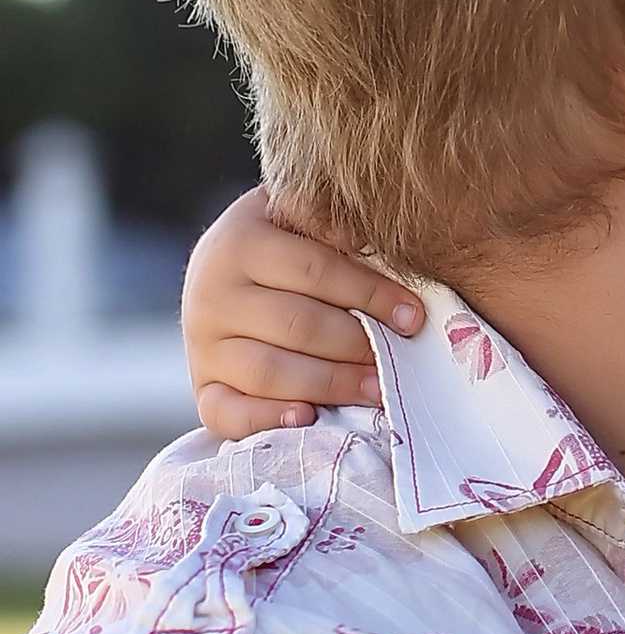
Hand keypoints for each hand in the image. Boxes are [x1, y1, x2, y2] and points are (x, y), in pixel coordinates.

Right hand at [182, 187, 427, 436]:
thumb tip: (364, 240)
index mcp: (238, 243)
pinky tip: (308, 417)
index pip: (314, 271)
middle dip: (358, 344)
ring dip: (331, 384)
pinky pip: (227, 413)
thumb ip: (329, 220)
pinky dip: (266, 419)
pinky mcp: (202, 388)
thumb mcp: (299, 214)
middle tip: (401, 358)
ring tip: (377, 388)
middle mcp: (210, 295)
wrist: (223, 272)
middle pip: (297, 326)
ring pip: (269, 372)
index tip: (413, 315)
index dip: (370, 294)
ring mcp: (203, 346)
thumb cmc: (282, 241)